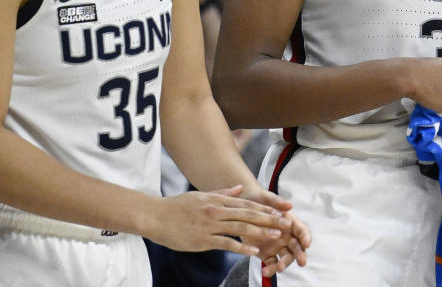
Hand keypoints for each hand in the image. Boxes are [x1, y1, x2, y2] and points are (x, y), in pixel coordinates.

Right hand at [148, 185, 287, 255]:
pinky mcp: (203, 240)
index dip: (264, 209)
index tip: (280, 212)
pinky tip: (254, 251)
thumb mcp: (201, 195)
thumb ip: (222, 193)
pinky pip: (226, 244)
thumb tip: (240, 189)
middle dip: (269, 219)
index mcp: (217, 200)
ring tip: (277, 235)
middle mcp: (216, 210)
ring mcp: (210, 225)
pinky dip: (241, 247)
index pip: (246, 204)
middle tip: (286, 223)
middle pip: (248, 214)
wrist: (156, 216)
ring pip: (241, 228)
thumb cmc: (177, 207)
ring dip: (261, 232)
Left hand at [239, 187, 310, 276]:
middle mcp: (287, 236)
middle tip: (302, 262)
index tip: (307, 243)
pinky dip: (270, 268)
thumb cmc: (258, 200)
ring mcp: (277, 246)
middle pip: (297, 247)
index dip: (306, 237)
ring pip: (285, 258)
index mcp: (290, 222)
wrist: (242, 206)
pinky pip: (271, 263)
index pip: (302, 231)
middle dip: (300, 255)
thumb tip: (290, 204)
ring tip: (279, 268)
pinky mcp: (266, 254)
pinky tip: (265, 271)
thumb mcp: (266, 197)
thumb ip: (277, 201)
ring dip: (284, 264)